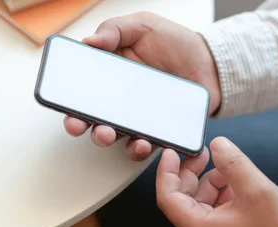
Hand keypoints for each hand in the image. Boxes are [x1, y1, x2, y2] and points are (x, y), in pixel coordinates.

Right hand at [64, 12, 221, 160]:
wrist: (211, 63)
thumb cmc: (177, 43)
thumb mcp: (144, 26)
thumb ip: (115, 30)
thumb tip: (88, 41)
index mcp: (110, 76)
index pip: (82, 93)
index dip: (69, 104)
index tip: (66, 110)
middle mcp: (120, 100)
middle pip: (93, 118)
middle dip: (83, 127)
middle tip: (84, 126)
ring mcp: (139, 118)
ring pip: (117, 136)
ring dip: (109, 139)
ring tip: (112, 134)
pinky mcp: (159, 130)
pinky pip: (146, 144)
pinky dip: (141, 147)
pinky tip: (143, 141)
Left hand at [155, 137, 277, 226]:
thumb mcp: (256, 189)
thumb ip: (233, 163)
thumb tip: (218, 145)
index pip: (167, 196)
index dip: (167, 171)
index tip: (172, 152)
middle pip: (183, 198)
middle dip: (193, 173)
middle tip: (206, 154)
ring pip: (201, 204)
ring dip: (213, 183)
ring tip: (234, 172)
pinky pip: (214, 213)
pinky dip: (222, 196)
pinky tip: (240, 188)